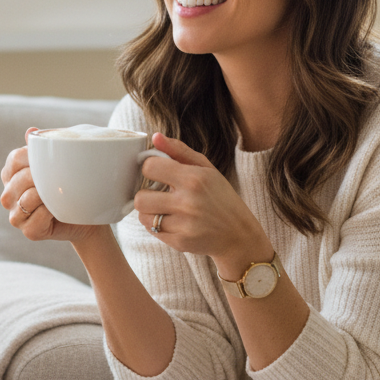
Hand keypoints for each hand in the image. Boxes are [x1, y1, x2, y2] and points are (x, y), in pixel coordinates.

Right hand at [0, 129, 105, 243]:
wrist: (89, 213)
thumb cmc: (71, 184)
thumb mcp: (59, 163)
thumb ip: (43, 148)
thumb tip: (31, 131)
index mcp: (12, 174)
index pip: (15, 159)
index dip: (33, 157)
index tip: (52, 159)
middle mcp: (9, 195)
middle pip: (18, 180)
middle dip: (39, 177)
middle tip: (59, 177)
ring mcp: (17, 214)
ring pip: (24, 200)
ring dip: (44, 195)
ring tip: (59, 193)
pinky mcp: (29, 231)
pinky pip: (34, 219)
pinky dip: (48, 213)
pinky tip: (58, 209)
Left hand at [134, 133, 272, 276]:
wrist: (239, 235)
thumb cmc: (221, 198)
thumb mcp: (207, 169)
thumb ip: (179, 151)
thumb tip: (155, 136)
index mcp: (194, 178)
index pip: (149, 167)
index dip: (150, 169)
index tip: (157, 173)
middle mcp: (188, 202)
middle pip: (140, 197)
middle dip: (145, 195)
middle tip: (158, 195)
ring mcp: (184, 225)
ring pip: (143, 217)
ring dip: (149, 212)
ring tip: (164, 209)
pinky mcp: (180, 243)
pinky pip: (153, 232)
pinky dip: (158, 226)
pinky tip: (172, 222)